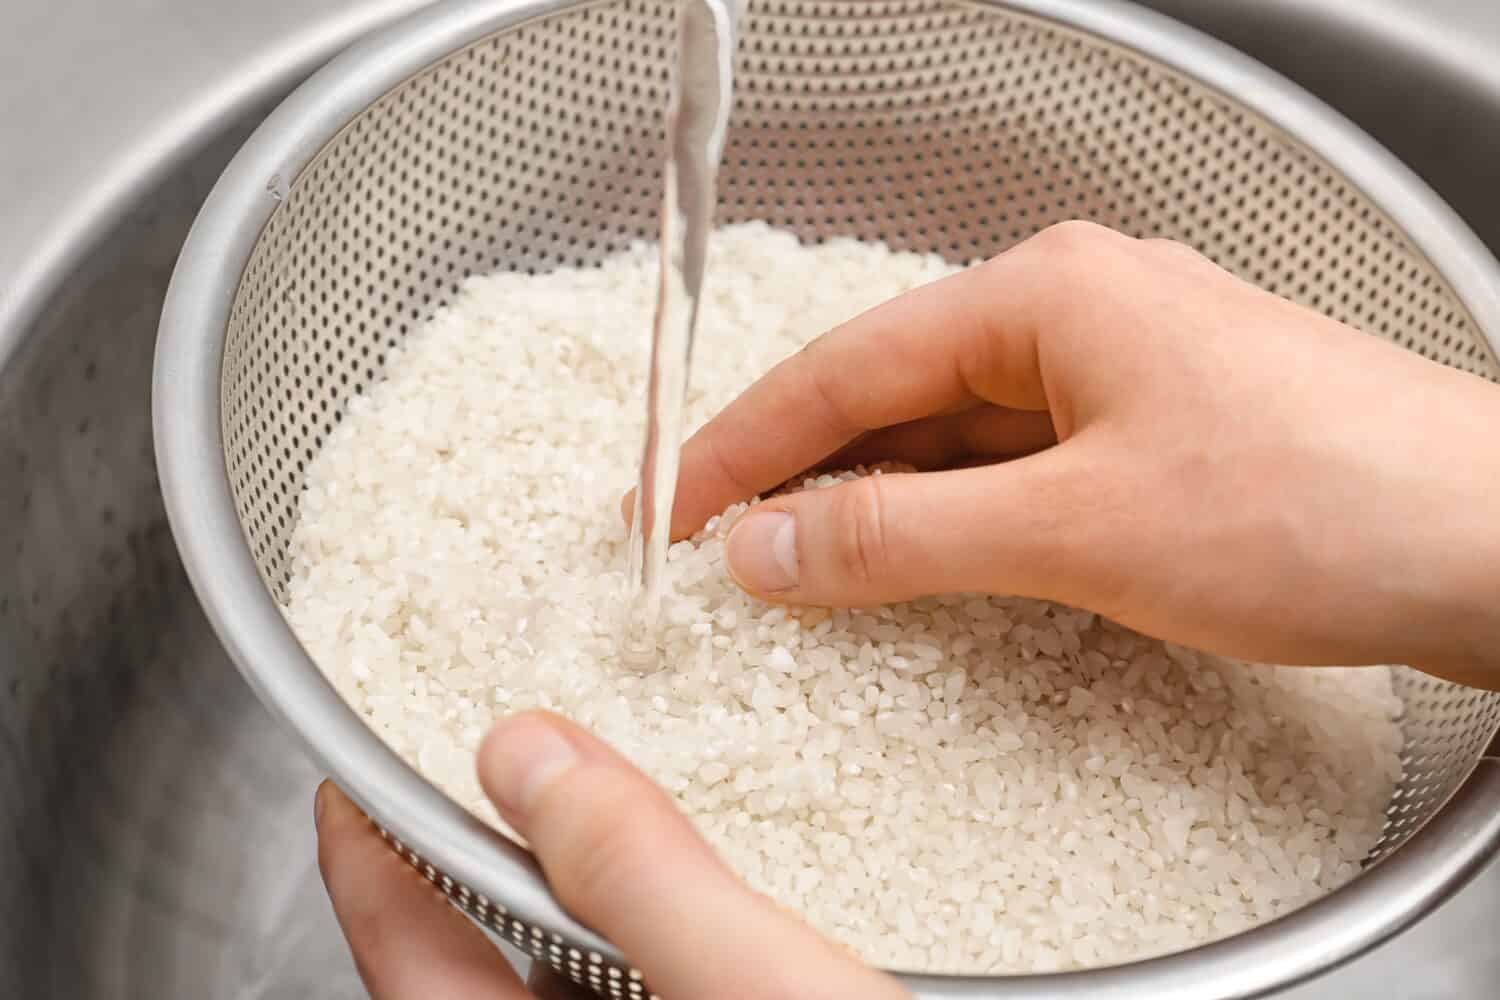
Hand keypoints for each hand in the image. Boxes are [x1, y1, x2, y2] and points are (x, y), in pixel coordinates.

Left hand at [316, 711, 908, 999]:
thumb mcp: (763, 997)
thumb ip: (638, 881)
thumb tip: (529, 756)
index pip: (401, 966)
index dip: (367, 861)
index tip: (351, 782)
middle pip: (480, 984)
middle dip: (480, 879)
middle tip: (498, 785)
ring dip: (583, 915)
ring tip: (609, 836)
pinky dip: (655, 955)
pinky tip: (707, 921)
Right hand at [647, 221, 1499, 687]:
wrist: (1496, 542)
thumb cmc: (1319, 505)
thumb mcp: (1075, 532)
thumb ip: (903, 539)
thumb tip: (770, 547)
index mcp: (1046, 295)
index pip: (845, 366)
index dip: (745, 442)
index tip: (674, 503)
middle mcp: (1079, 312)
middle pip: (896, 391)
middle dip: (802, 470)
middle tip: (717, 539)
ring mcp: (1124, 371)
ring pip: (958, 433)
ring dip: (879, 499)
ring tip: (797, 565)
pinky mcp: (1161, 431)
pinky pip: (1020, 466)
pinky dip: (957, 515)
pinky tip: (920, 561)